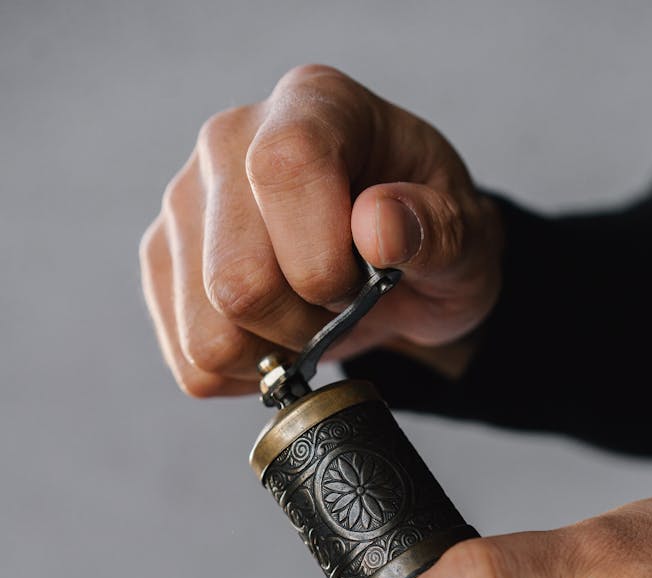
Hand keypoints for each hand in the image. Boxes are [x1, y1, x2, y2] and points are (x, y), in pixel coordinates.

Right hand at [139, 64, 503, 396]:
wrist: (397, 272)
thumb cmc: (429, 242)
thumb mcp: (465, 239)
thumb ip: (436, 229)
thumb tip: (377, 225)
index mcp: (314, 106)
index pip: (284, 169)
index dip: (324, 258)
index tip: (360, 281)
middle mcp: (229, 141)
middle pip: (236, 279)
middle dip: (302, 324)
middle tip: (339, 310)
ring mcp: (184, 203)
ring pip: (207, 334)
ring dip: (271, 354)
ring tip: (307, 323)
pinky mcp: (162, 262)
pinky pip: (191, 363)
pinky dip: (244, 374)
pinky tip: (275, 339)